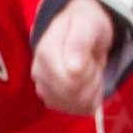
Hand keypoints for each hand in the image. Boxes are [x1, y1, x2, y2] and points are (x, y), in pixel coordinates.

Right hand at [32, 0, 114, 114]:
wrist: (79, 25)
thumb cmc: (85, 23)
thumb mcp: (87, 24)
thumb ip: (79, 43)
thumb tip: (73, 69)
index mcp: (45, 53)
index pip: (70, 81)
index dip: (89, 74)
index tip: (92, 58)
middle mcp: (39, 72)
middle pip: (73, 95)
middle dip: (92, 81)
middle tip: (93, 63)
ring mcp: (43, 87)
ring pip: (74, 105)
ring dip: (91, 90)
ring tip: (89, 71)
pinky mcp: (51, 98)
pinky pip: (74, 110)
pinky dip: (88, 99)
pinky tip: (88, 83)